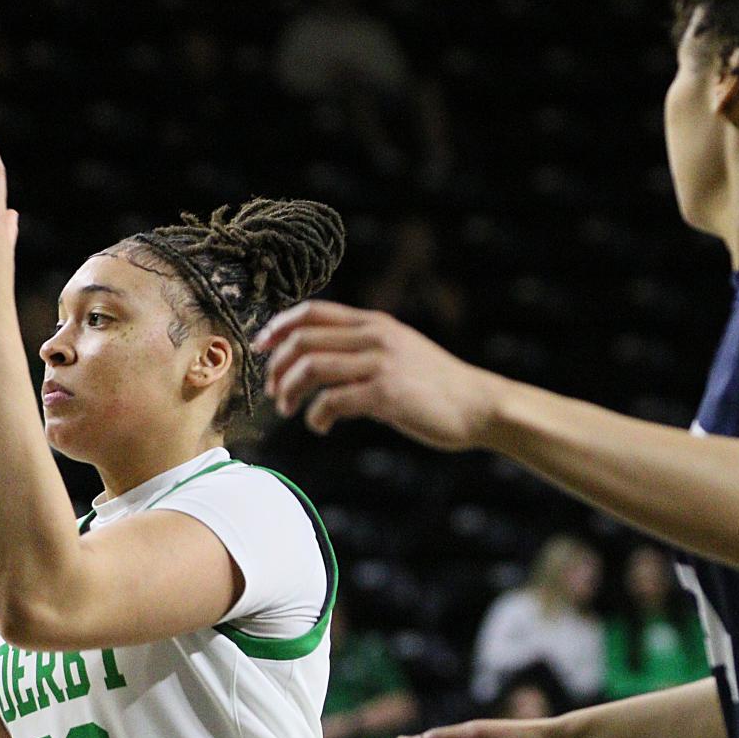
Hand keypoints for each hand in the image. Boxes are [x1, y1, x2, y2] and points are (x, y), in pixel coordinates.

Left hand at [256, 300, 503, 445]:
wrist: (479, 405)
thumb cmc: (436, 386)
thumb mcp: (399, 353)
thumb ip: (364, 351)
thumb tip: (320, 365)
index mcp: (375, 323)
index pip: (313, 311)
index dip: (278, 326)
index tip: (260, 347)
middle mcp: (374, 336)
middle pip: (303, 339)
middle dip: (277, 366)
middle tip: (274, 392)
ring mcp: (380, 363)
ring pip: (311, 366)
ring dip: (290, 390)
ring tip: (288, 409)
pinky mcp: (385, 393)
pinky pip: (332, 401)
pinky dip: (316, 416)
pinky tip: (320, 427)